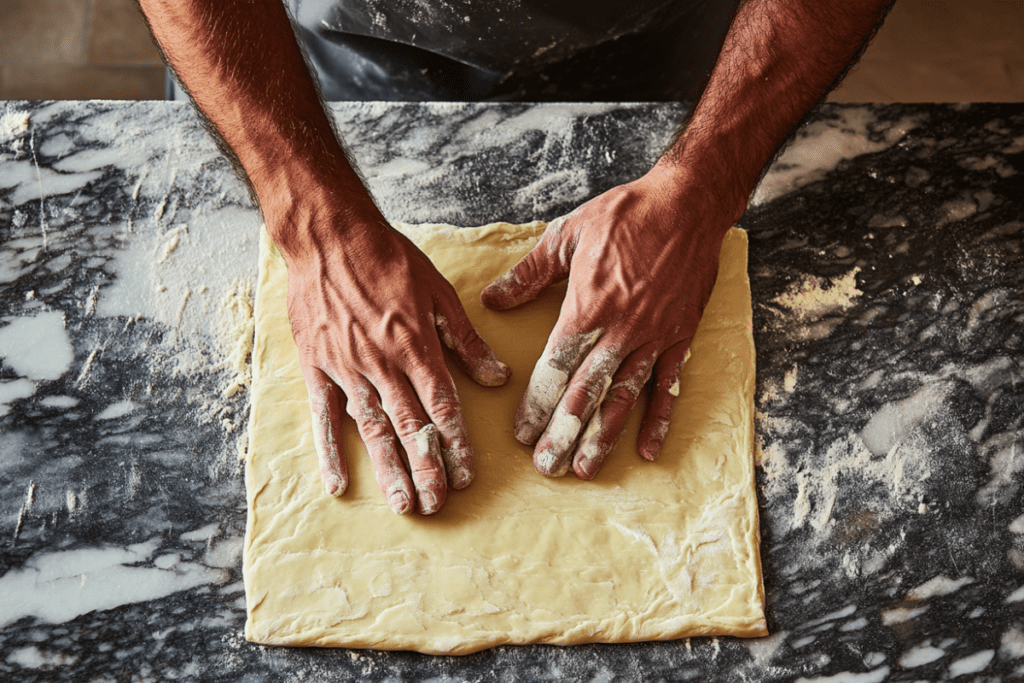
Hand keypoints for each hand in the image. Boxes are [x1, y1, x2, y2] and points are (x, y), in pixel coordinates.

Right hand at [283, 208, 510, 514]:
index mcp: (416, 347)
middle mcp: (383, 365)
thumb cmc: (387, 259)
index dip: (456, 444)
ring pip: (372, 429)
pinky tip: (339, 484)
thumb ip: (466, 340)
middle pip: (409, 427)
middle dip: (426, 469)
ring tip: (402, 505)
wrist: (328, 236)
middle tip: (438, 505)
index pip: (442, 406)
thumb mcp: (438, 293)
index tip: (467, 475)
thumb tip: (498, 377)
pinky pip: (324, 416)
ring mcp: (347, 369)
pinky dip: (330, 451)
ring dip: (389, 469)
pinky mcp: (317, 367)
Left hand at [481, 165, 741, 478]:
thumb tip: (493, 299)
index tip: (522, 434)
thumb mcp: (567, 235)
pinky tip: (649, 450)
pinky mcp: (680, 337)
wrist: (688, 204)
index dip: (538, 404)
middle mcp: (621, 331)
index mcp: (588, 308)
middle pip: (587, 393)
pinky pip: (668, 386)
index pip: (556, 368)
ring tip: (586, 470)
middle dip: (565, 434)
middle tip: (547, 467)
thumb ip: (529, 274)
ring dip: (604, 437)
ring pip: (625, 398)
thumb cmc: (626, 215)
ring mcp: (654, 338)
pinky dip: (659, 419)